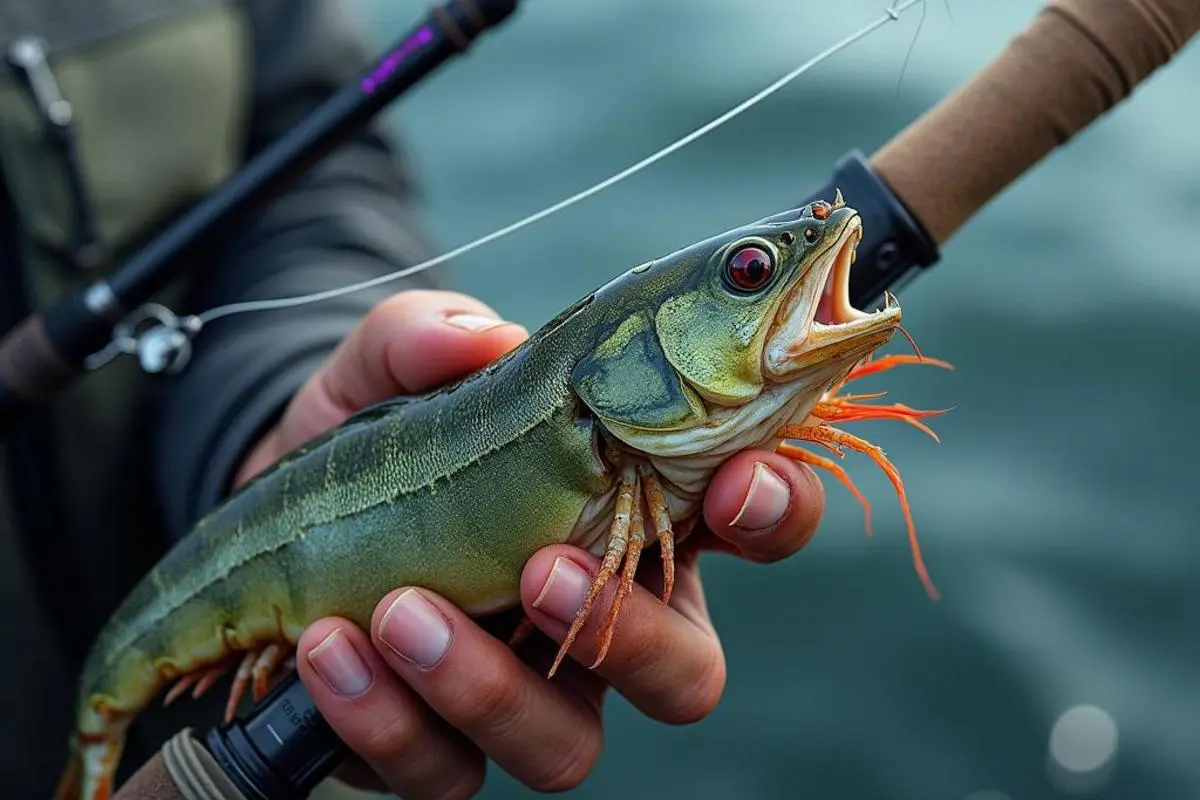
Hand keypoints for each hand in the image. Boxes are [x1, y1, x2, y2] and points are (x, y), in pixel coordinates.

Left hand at [236, 290, 824, 798]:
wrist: (277, 519)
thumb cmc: (377, 440)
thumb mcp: (389, 369)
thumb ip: (429, 337)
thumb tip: (481, 340)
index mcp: (630, 513)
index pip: (747, 524)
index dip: (772, 510)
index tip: (735, 480)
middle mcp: (599, 617)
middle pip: (687, 675)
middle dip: (633, 636)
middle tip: (541, 567)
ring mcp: (525, 691)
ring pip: (567, 746)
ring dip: (486, 685)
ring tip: (398, 609)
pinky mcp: (440, 743)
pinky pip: (444, 771)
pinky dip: (386, 716)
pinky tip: (330, 646)